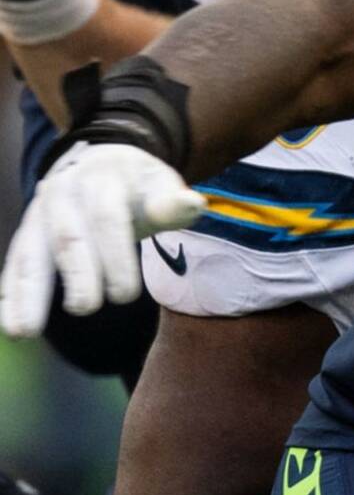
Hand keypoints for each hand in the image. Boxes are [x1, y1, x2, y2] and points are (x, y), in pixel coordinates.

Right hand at [0, 142, 204, 336]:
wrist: (104, 163)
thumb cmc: (140, 186)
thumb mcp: (161, 186)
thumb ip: (173, 202)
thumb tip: (193, 204)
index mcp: (103, 179)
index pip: (108, 219)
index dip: (115, 257)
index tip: (126, 295)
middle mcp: (64, 193)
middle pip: (68, 237)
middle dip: (77, 274)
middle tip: (86, 308)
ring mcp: (41, 213)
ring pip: (31, 253)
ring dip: (28, 293)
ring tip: (25, 332)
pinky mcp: (28, 232)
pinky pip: (16, 264)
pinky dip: (12, 294)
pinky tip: (13, 325)